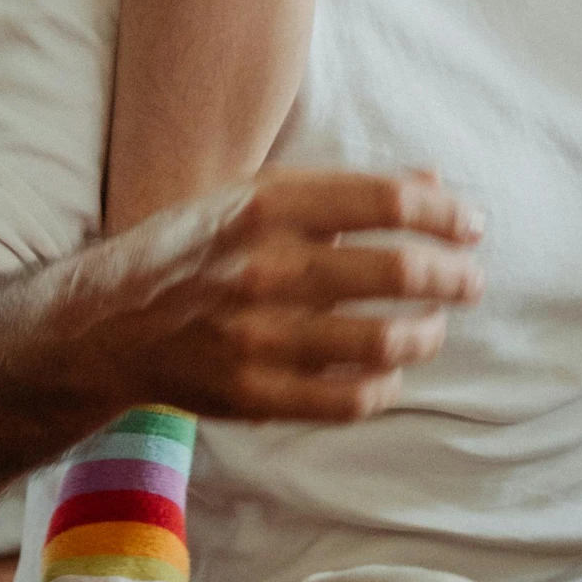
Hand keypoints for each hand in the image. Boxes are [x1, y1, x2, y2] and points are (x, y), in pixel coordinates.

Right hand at [114, 168, 485, 424]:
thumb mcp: (262, 195)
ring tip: (435, 326)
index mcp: (270, 203)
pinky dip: (385, 387)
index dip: (444, 214)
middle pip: (396, 272)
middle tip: (471, 280)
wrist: (110, 320)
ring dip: (426, 333)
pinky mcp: (253, 394)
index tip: (471, 226)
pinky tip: (392, 371)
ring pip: (381, 342)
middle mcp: (266, 265)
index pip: (388, 201)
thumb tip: (433, 181)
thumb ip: (348, 191)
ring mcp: (259, 335)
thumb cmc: (201, 245)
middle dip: (451, 277)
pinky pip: (347, 401)